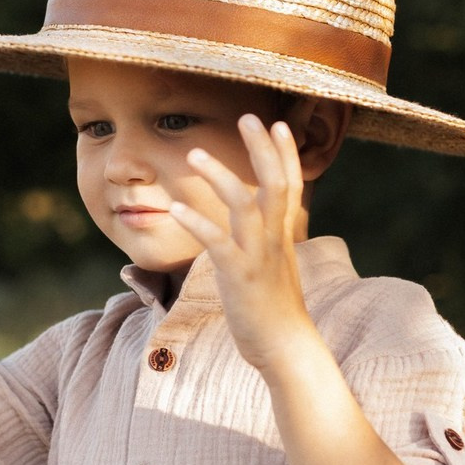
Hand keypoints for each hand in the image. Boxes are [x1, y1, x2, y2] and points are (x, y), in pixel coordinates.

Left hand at [169, 115, 315, 370]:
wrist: (286, 349)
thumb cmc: (276, 311)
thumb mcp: (275, 269)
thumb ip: (267, 243)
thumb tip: (261, 229)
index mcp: (283, 236)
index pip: (290, 185)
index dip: (285, 154)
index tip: (278, 123)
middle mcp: (275, 241)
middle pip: (274, 183)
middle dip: (261, 149)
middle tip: (247, 116)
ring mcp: (259, 258)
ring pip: (245, 206)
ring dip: (220, 177)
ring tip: (194, 153)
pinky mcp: (240, 277)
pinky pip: (218, 243)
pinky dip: (196, 223)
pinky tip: (174, 208)